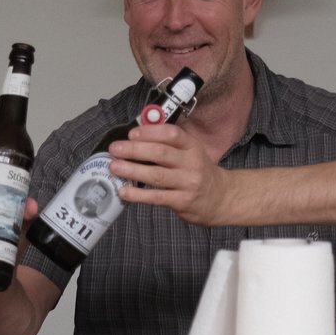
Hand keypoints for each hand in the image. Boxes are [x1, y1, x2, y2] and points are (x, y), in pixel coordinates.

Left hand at [108, 123, 229, 226]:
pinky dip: (138, 195)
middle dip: (134, 150)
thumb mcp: (190, 152)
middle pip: (160, 153)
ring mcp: (187, 183)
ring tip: (114, 167)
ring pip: (156, 175)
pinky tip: (124, 191)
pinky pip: (156, 197)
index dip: (150, 132)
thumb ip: (168, 144)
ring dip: (132, 170)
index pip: (171, 134)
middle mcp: (191, 163)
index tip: (131, 134)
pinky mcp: (182, 201)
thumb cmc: (198, 171)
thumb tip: (137, 136)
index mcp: (192, 146)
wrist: (221, 198)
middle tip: (115, 149)